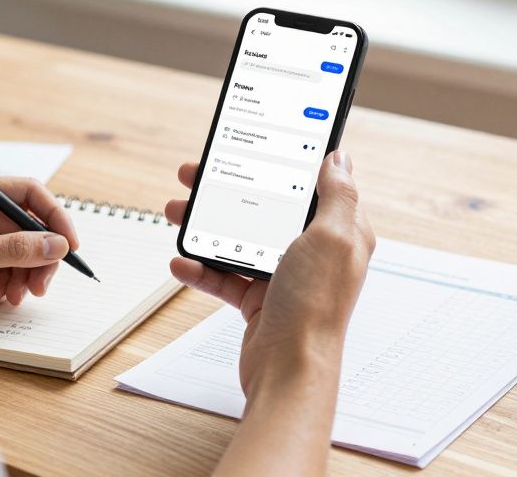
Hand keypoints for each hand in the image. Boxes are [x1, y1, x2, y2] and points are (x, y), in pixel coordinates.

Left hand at [0, 177, 77, 311]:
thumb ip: (12, 251)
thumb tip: (56, 245)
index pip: (26, 193)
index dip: (53, 217)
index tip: (69, 245)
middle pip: (23, 224)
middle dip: (37, 255)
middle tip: (41, 286)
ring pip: (12, 248)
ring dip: (21, 273)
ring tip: (15, 297)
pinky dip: (3, 280)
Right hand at [165, 151, 374, 395]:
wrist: (289, 369)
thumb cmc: (315, 307)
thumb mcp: (332, 238)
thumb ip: (338, 195)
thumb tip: (340, 158)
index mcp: (339, 233)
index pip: (312, 186)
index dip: (283, 164)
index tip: (254, 145)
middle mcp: (313, 253)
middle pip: (266, 208)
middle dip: (228, 191)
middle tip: (196, 174)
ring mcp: (283, 276)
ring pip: (238, 238)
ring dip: (205, 225)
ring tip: (176, 212)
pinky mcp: (258, 299)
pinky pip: (224, 276)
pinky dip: (201, 268)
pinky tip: (181, 262)